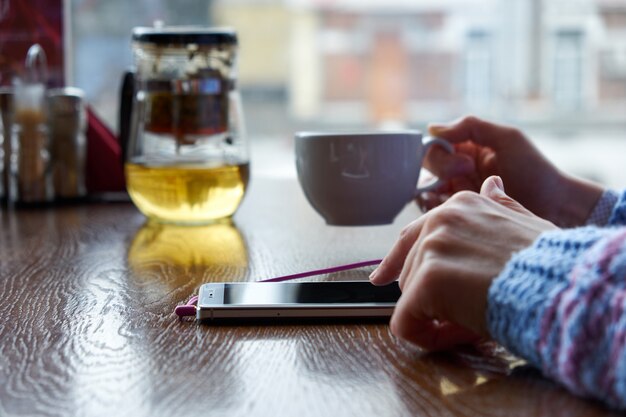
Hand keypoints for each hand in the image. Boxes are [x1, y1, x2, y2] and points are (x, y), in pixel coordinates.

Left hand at [370, 176, 557, 349]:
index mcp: (460, 205)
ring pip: (410, 297)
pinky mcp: (428, 278)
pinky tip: (453, 335)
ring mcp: (431, 246)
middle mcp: (440, 218)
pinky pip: (406, 322)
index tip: (382, 277)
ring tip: (473, 317)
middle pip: (410, 271)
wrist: (560, 284)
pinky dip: (425, 336)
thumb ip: (500, 206)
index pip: (412, 234)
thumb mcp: (523, 223)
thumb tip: (492, 185)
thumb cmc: (547, 262)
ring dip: (435, 316)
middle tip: (465, 311)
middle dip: (431, 297)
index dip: (396, 261)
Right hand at [420, 116, 603, 227]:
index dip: (442, 155)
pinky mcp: (460, 214)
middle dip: (442, 171)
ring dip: (435, 193)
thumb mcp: (506, 138)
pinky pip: (435, 212)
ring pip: (425, 191)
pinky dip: (437, 210)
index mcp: (465, 148)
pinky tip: (456, 211)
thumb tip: (431, 128)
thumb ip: (470, 126)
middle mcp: (457, 170)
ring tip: (459, 198)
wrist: (554, 207)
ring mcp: (457, 194)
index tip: (467, 163)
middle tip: (469, 174)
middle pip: (426, 168)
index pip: (433, 147)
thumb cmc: (535, 170)